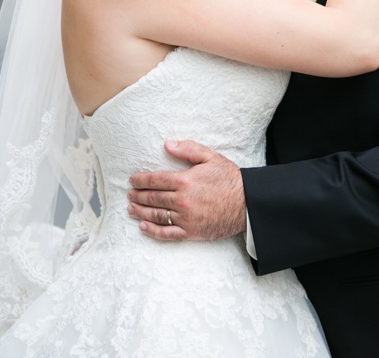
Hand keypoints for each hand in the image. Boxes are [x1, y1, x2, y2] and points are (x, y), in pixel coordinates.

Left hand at [127, 140, 245, 241]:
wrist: (249, 204)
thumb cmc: (230, 179)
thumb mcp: (210, 157)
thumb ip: (187, 149)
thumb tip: (166, 144)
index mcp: (185, 180)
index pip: (155, 180)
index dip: (140, 180)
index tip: (132, 180)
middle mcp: (182, 200)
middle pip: (153, 198)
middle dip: (138, 196)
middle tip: (129, 194)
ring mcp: (186, 218)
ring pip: (157, 215)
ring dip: (141, 212)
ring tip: (131, 209)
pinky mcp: (192, 232)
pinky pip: (168, 234)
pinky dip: (153, 232)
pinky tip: (143, 228)